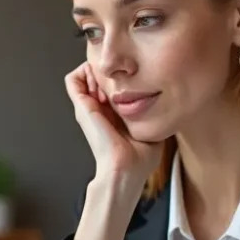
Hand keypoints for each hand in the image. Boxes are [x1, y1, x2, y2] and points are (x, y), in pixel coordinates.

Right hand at [65, 61, 161, 184]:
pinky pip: (72, 79)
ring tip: (110, 83)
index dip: (119, 75)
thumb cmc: (139, 158)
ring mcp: (87, 107)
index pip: (110, 84)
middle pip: (95, 75)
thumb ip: (153, 113)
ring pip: (82, 74)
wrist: (127, 168)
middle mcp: (98, 108)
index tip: (133, 83)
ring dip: (95, 70)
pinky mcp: (81, 107)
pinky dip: (85, 74)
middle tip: (120, 81)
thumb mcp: (151, 127)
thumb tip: (167, 104)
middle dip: (107, 71)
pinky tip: (102, 85)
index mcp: (113, 113)